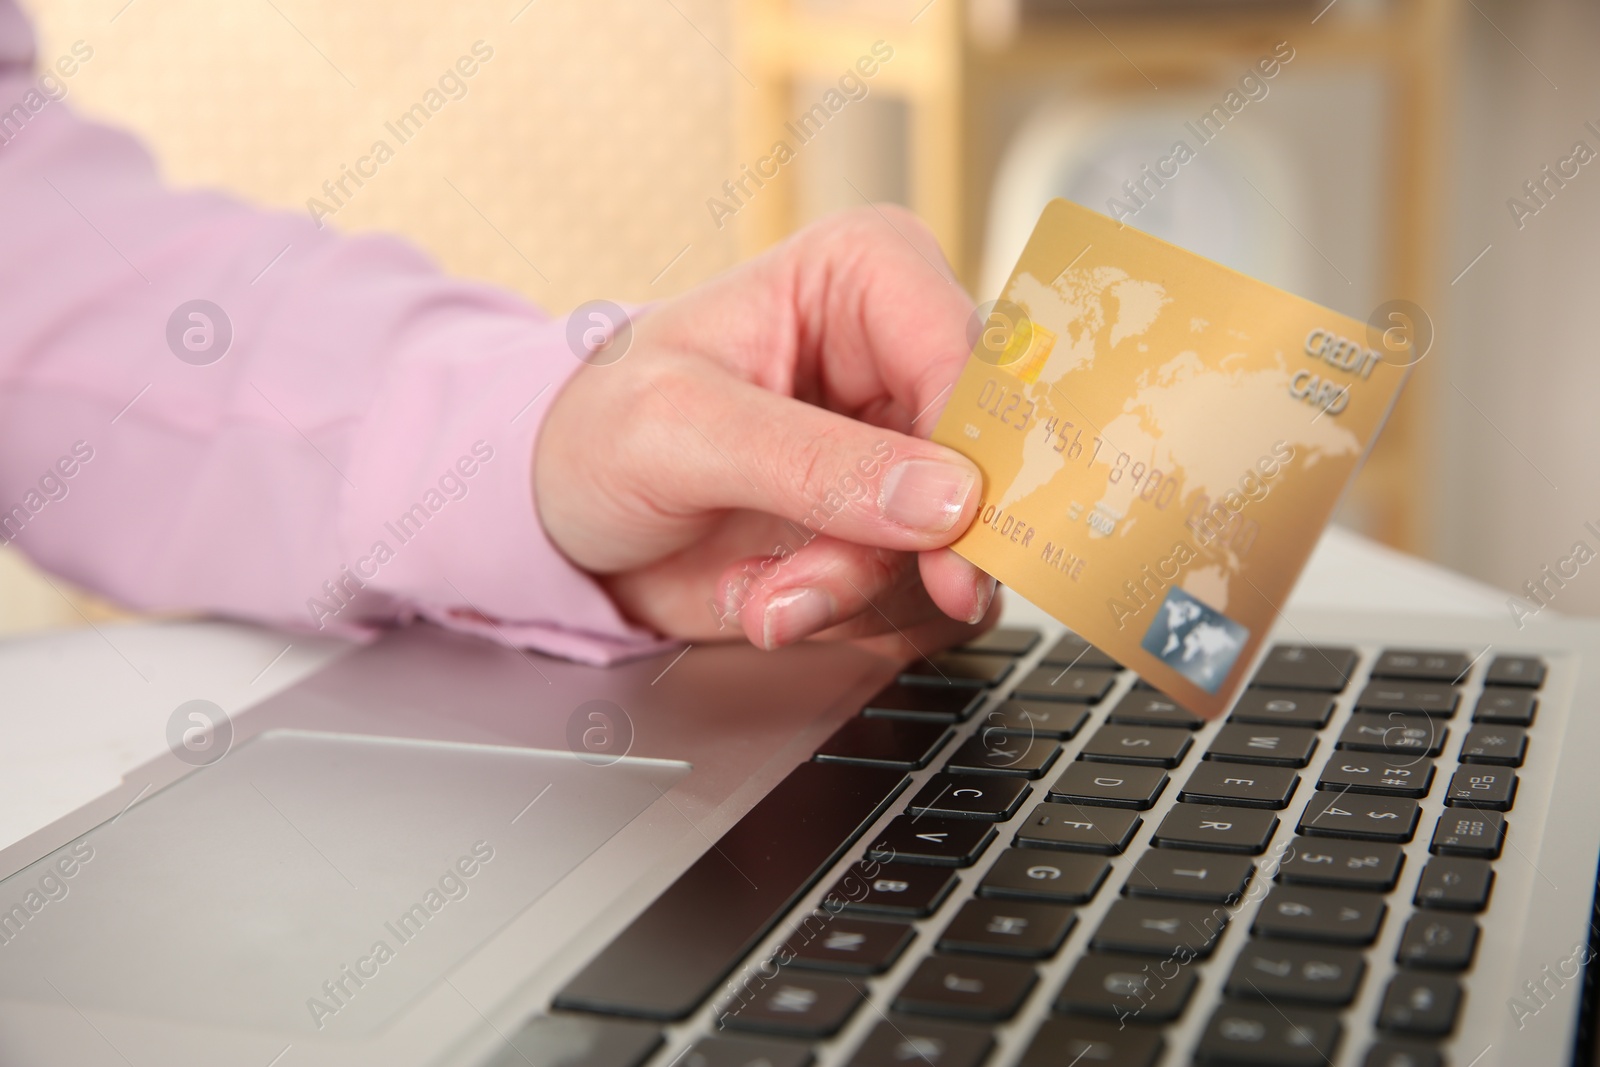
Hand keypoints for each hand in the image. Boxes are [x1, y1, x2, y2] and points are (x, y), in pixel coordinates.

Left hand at [535, 205, 997, 657]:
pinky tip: (767, 594)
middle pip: (988, 465)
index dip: (976, 454)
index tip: (951, 540)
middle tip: (808, 590)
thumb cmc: (606, 427)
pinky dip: (847, 620)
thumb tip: (948, 503)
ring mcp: (914, 460)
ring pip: (960, 549)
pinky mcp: (902, 539)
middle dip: (901, 551)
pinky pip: (926, 604)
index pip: (970, 359)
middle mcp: (909, 362)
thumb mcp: (680, 428)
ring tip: (760, 590)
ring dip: (854, 592)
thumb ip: (811, 462)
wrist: (568, 515)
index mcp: (871, 278)